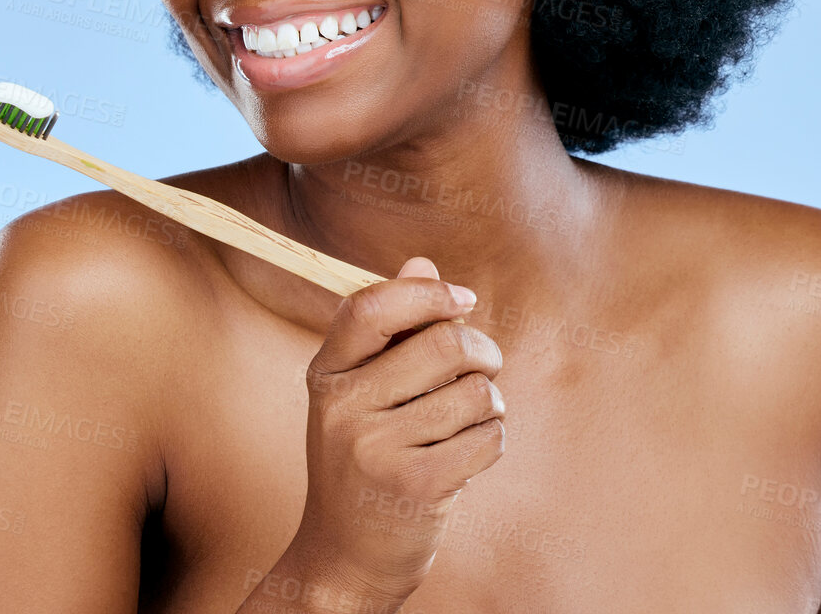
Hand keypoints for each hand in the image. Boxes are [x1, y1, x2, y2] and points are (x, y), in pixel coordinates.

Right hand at [287, 256, 505, 602]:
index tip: (462, 299)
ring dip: (490, 402)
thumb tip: (423, 261)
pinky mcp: (415, 487)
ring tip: (469, 421)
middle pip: (444, 343)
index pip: (372, 307)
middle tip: (485, 365)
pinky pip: (488, 436)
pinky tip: (468, 454)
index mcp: (327, 373)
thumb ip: (393, 328)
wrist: (344, 559)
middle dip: (482, 350)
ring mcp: (376, 449)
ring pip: (475, 391)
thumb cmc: (364, 459)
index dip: (427, 292)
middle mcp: (344, 407)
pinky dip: (492, 439)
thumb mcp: (362, 392)